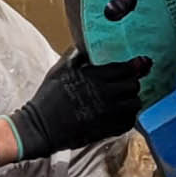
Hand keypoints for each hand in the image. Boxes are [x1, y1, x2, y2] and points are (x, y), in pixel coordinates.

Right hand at [2, 50, 142, 161]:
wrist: (40, 127)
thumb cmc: (47, 98)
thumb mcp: (58, 71)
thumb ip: (75, 57)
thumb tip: (86, 46)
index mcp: (93, 77)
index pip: (124, 69)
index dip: (132, 67)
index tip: (135, 66)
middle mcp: (104, 95)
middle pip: (133, 85)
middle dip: (132, 83)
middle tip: (126, 84)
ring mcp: (107, 114)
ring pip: (135, 104)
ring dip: (132, 100)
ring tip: (125, 99)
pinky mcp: (106, 130)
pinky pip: (129, 122)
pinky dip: (128, 117)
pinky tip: (120, 114)